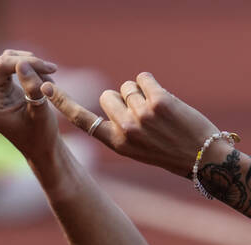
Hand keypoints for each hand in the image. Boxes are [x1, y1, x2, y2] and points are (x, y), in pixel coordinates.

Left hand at [0, 34, 59, 158]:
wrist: (44, 147)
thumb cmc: (40, 136)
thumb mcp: (39, 114)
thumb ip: (32, 90)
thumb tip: (23, 63)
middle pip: (1, 66)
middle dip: (26, 63)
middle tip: (51, 69)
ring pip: (8, 62)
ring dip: (30, 63)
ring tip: (52, 72)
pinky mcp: (7, 86)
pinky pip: (16, 66)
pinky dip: (32, 67)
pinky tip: (47, 75)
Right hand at [42, 72, 219, 177]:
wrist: (206, 159)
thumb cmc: (174, 153)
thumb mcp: (141, 150)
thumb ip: (124, 129)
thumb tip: (113, 102)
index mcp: (117, 144)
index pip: (83, 120)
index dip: (62, 103)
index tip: (44, 87)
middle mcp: (126, 130)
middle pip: (108, 96)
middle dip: (123, 99)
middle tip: (146, 116)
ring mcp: (141, 115)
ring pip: (128, 86)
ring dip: (142, 93)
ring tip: (161, 114)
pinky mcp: (159, 102)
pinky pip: (144, 78)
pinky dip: (153, 84)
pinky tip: (166, 101)